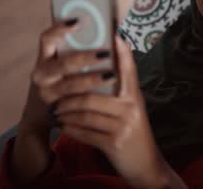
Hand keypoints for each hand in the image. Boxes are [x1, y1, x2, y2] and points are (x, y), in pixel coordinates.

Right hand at [19, 19, 115, 134]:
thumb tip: (117, 33)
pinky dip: (91, 98)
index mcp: (46, 56)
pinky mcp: (56, 109)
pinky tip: (107, 95)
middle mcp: (43, 74)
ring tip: (112, 75)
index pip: (47, 39)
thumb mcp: (76, 60)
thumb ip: (90, 45)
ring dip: (92, 80)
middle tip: (106, 54)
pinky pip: (74, 104)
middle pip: (63, 64)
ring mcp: (48, 92)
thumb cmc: (74, 77)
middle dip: (85, 58)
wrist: (62, 112)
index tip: (78, 22)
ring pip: (70, 85)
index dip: (59, 29)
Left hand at [52, 35, 177, 187]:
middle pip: (93, 95)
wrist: (146, 166)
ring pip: (84, 114)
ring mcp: (123, 126)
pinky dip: (70, 129)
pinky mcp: (113, 143)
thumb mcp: (133, 111)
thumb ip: (120, 94)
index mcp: (135, 97)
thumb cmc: (135, 134)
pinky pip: (84, 132)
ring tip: (56, 111)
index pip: (128, 69)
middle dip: (70, 96)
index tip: (114, 36)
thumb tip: (102, 73)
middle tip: (55, 93)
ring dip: (66, 113)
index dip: (122, 52)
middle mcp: (131, 108)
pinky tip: (63, 127)